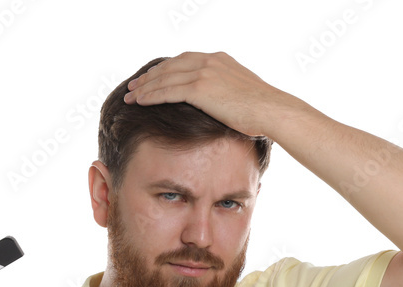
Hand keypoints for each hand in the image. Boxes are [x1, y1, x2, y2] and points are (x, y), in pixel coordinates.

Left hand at [123, 51, 285, 137]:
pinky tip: (139, 102)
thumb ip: (226, 91)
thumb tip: (221, 104)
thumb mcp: (242, 93)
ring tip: (130, 95)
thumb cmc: (262, 110)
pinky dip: (151, 96)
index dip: (165, 69)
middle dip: (150, 76)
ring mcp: (204, 73)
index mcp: (219, 60)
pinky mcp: (200, 89)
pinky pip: (168, 91)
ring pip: (165, 78)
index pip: (184, 60)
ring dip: (145, 87)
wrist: (271, 110)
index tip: (152, 77)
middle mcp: (209, 61)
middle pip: (170, 66)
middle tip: (134, 85)